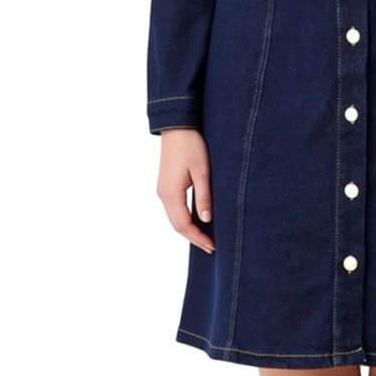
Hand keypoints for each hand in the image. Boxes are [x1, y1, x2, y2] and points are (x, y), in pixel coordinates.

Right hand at [156, 129, 214, 253]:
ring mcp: (162, 190)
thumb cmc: (191, 146)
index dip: (198, 238)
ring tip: (205, 238)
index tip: (213, 247)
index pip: (184, 225)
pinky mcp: (165, 185)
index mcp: (171, 193)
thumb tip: (207, 220)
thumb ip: (204, 197)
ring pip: (174, 218)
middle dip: (193, 238)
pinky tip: (196, 221)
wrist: (177, 127)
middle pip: (177, 225)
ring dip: (189, 230)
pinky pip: (174, 209)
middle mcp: (163, 194)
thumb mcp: (203, 172)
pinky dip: (184, 220)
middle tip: (211, 248)